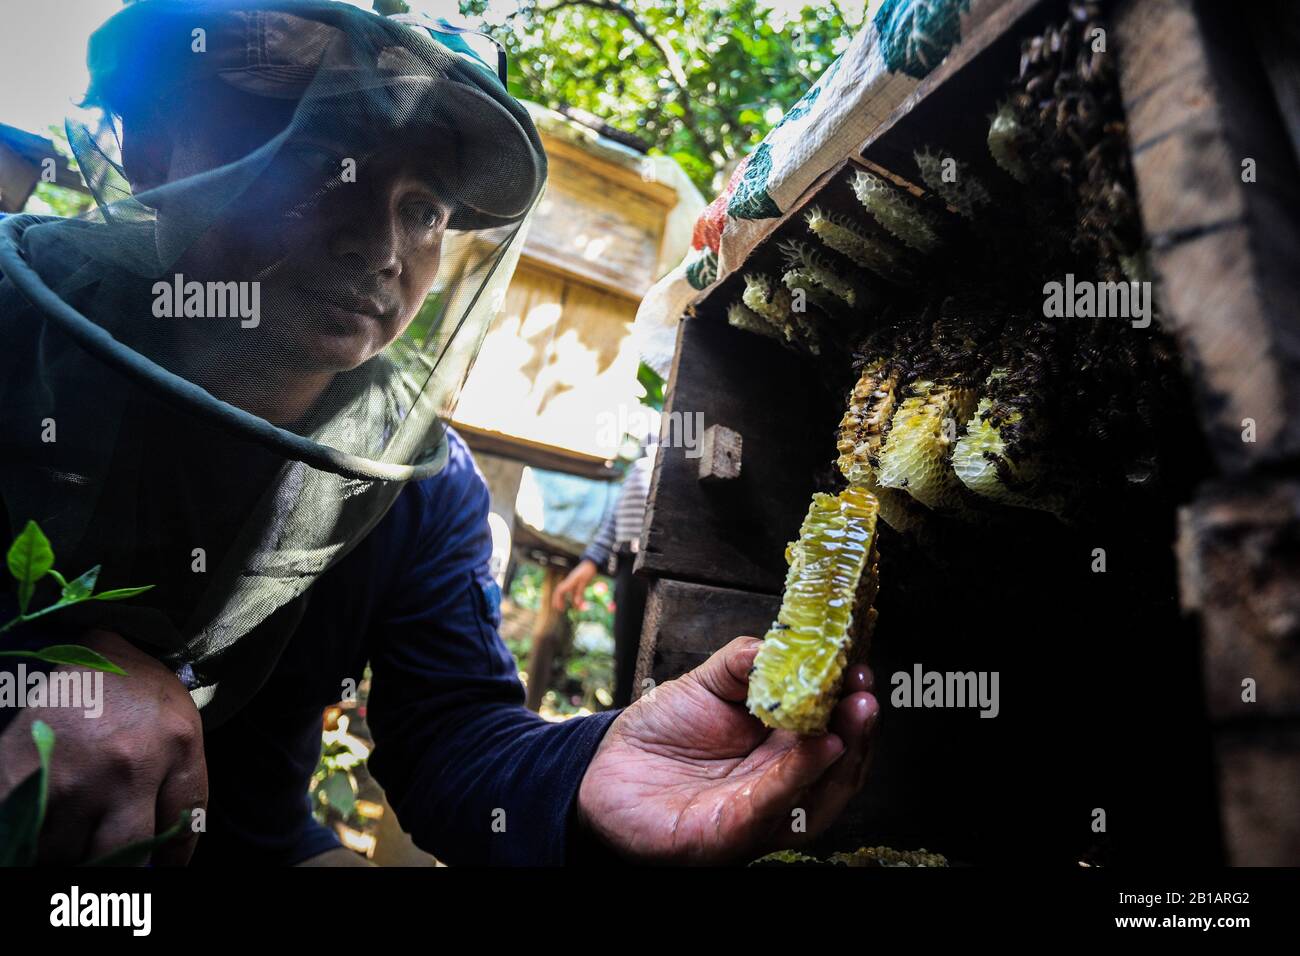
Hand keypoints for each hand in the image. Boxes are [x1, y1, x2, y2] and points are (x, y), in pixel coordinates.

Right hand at [0, 630, 206, 864]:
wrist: (61, 633)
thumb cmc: (123, 677)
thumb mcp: (172, 713)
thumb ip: (178, 773)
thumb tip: (167, 843)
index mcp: (177, 743)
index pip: (184, 826)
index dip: (172, 858)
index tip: (161, 868)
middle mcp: (129, 766)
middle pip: (126, 854)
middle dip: (117, 868)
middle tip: (107, 858)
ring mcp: (72, 777)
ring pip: (70, 853)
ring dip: (68, 853)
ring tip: (69, 834)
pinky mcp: (20, 779)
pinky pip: (25, 837)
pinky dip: (29, 844)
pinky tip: (38, 831)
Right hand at [552, 558, 598, 611]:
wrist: (591, 563)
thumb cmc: (587, 571)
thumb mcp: (584, 582)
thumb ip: (580, 593)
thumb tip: (577, 604)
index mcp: (570, 582)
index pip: (559, 591)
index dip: (557, 599)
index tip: (558, 607)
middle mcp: (569, 582)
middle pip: (560, 592)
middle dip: (558, 600)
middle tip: (560, 609)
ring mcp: (573, 582)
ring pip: (567, 592)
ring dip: (567, 600)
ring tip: (569, 608)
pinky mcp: (577, 583)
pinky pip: (573, 591)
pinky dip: (574, 598)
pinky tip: (577, 603)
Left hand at [576, 636, 878, 863]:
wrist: (603, 771)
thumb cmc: (659, 734)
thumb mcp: (707, 684)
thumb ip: (745, 662)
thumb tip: (782, 640)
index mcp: (780, 751)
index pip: (831, 727)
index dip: (850, 699)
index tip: (862, 664)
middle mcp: (780, 786)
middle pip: (837, 762)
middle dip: (858, 726)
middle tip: (867, 689)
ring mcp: (760, 813)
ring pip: (817, 790)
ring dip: (843, 751)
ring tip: (855, 712)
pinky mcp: (731, 834)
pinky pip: (771, 804)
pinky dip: (799, 775)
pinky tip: (818, 745)